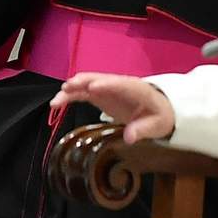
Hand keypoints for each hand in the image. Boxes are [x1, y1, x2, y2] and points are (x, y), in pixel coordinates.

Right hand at [51, 73, 175, 142]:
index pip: (121, 84)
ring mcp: (108, 89)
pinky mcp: (99, 95)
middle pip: (100, 79)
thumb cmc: (160, 116)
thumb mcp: (157, 126)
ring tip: (58, 99)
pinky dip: (70, 96)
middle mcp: (119, 85)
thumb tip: (129, 138)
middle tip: (69, 87)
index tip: (93, 87)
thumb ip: (143, 130)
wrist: (159, 111)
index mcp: (136, 89)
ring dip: (72, 89)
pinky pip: (82, 93)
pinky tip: (57, 103)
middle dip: (84, 82)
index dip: (107, 84)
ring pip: (87, 84)